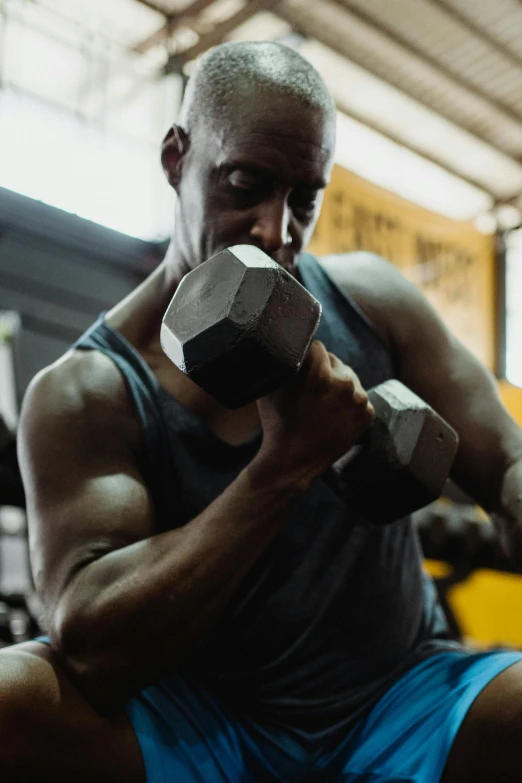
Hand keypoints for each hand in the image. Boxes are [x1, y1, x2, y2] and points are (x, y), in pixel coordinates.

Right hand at [256, 341, 374, 486]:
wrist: (293, 461)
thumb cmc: (277, 422)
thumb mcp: (272, 386)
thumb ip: (284, 360)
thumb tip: (286, 340)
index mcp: (319, 373)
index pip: (316, 346)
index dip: (305, 354)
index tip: (299, 366)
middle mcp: (344, 382)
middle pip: (333, 359)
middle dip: (322, 368)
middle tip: (309, 388)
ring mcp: (359, 399)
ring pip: (347, 376)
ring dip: (336, 383)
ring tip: (320, 402)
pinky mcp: (368, 413)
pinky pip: (357, 395)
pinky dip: (347, 401)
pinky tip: (331, 413)